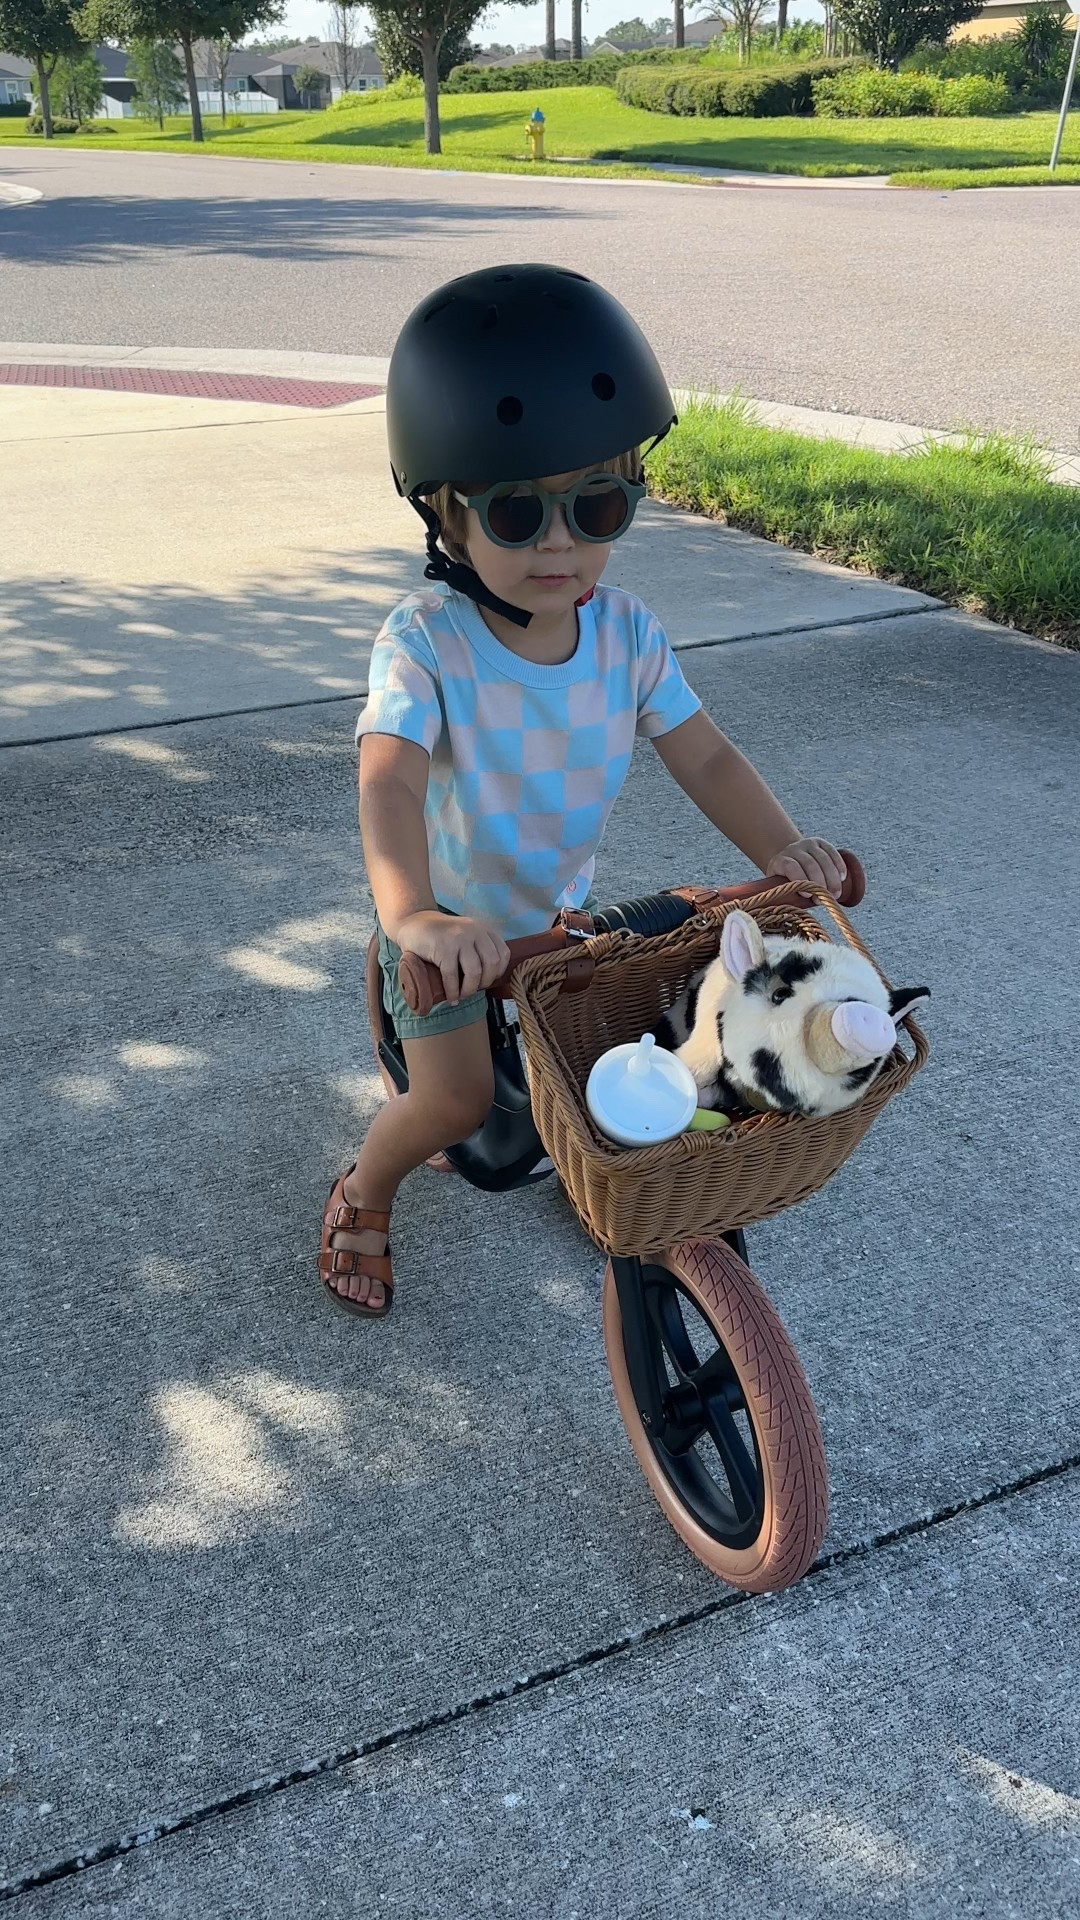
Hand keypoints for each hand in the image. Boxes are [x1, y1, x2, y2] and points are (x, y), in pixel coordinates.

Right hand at [394, 911, 509, 1004]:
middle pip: (491, 964)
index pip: (503, 954)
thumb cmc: (440, 936)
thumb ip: (478, 947)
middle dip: (484, 983)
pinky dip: (453, 991)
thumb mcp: (465, 935)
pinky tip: (451, 999)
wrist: (413, 923)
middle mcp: (474, 931)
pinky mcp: (443, 948)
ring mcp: (459, 938)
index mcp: (483, 929)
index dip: (498, 972)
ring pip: (474, 972)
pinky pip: (452, 975)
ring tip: (461, 996)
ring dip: (469, 990)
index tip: (487, 981)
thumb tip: (490, 978)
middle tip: (473, 991)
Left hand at [767, 838, 846, 898]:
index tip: (808, 895)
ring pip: (823, 859)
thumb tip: (798, 912)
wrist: (790, 858)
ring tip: (836, 894)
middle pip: (810, 864)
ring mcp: (808, 844)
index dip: (800, 879)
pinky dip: (839, 865)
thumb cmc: (785, 881)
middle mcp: (793, 849)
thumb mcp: (781, 887)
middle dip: (820, 883)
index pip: (791, 867)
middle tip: (825, 898)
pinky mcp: (820, 842)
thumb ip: (788, 897)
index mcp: (780, 861)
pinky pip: (832, 852)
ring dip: (832, 878)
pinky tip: (842, 878)